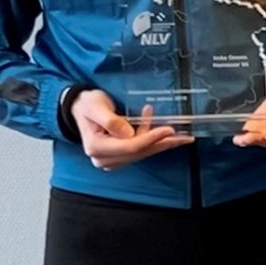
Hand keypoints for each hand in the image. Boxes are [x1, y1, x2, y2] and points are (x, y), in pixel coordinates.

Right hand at [74, 90, 191, 169]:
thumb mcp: (95, 106)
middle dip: (162, 144)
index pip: (130, 147)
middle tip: (184, 137)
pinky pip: (140, 150)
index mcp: (96, 147)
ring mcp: (110, 160)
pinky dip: (152, 141)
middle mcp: (103, 158)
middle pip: (139, 153)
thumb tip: (127, 133)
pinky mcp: (118, 157)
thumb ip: (110, 120)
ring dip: (160, 143)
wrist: (81, 108)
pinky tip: (160, 129)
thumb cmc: (87, 105)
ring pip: (142, 153)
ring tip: (179, 133)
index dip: (151, 139)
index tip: (169, 130)